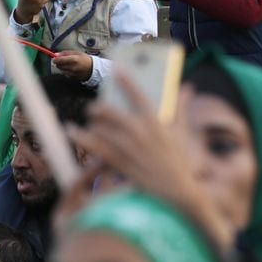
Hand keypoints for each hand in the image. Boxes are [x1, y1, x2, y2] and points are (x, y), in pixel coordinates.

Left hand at [53, 51, 93, 82]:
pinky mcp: (72, 78)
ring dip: (62, 67)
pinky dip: (66, 71)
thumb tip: (56, 54)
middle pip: (58, 66)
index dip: (55, 59)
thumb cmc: (85, 59)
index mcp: (73, 60)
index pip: (59, 60)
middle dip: (59, 63)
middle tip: (63, 60)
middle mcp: (71, 68)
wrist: (93, 68)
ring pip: (61, 70)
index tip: (54, 58)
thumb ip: (66, 53)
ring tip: (69, 64)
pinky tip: (71, 69)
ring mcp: (72, 74)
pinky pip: (65, 74)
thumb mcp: (76, 53)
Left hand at [69, 76, 232, 246]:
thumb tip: (188, 87)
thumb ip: (181, 108)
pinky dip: (83, 137)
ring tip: (84, 124)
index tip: (116, 70)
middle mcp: (140, 132)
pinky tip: (73, 132)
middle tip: (95, 109)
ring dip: (90, 124)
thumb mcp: (181, 133)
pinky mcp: (120, 163)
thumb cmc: (179, 162)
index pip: (137, 95)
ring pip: (100, 129)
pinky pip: (96, 147)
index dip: (126, 80)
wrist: (177, 191)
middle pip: (110, 111)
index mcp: (156, 122)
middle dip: (98, 108)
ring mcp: (128, 148)